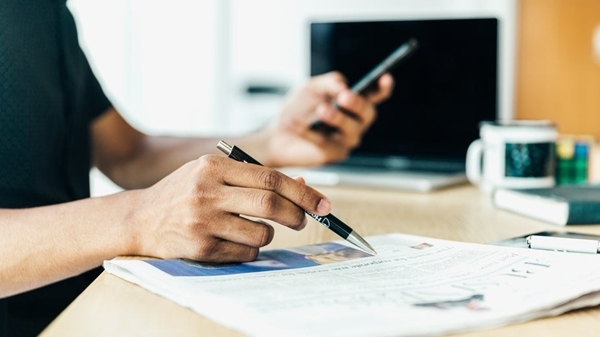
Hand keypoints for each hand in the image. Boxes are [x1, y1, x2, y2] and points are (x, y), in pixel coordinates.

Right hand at [128, 155, 330, 262]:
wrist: (140, 219)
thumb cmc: (184, 194)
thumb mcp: (212, 174)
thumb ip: (253, 178)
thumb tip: (303, 185)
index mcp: (213, 167)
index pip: (270, 178)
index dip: (302, 192)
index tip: (322, 203)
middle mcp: (206, 191)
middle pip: (270, 204)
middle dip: (297, 214)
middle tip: (303, 220)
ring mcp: (202, 221)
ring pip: (261, 233)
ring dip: (268, 235)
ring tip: (253, 230)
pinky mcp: (199, 247)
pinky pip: (245, 253)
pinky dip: (250, 250)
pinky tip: (234, 241)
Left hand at [261, 71, 393, 166]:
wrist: (279, 133)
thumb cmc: (299, 109)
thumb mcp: (312, 87)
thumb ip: (330, 82)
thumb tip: (344, 87)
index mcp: (354, 102)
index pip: (375, 95)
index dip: (383, 87)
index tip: (385, 78)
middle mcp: (356, 122)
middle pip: (368, 113)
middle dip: (358, 104)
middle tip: (344, 97)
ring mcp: (347, 139)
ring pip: (352, 130)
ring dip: (338, 118)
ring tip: (322, 110)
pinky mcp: (334, 154)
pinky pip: (328, 143)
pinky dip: (312, 133)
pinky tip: (298, 125)